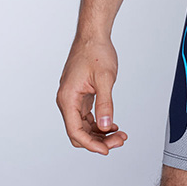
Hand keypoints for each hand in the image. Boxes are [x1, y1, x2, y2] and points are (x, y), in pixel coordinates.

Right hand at [57, 35, 128, 154]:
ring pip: (83, 126)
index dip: (91, 144)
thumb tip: (105, 126)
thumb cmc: (96, 52)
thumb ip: (105, 104)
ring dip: (100, 133)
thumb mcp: (105, 79)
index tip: (107, 150)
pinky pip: (86, 116)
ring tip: (119, 134)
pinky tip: (112, 125)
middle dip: (98, 140)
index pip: (75, 131)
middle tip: (119, 140)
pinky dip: (98, 123)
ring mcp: (73, 98)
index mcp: (68, 98)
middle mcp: (67, 100)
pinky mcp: (80, 95)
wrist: (93, 35)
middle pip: (79, 132)